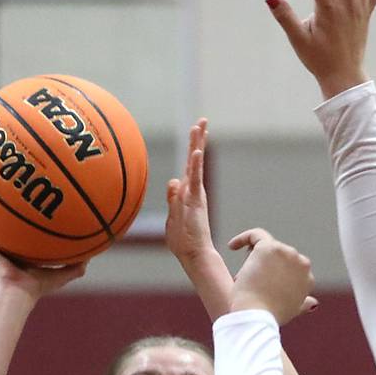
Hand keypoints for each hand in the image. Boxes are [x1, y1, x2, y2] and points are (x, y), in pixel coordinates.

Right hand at [0, 212, 85, 302]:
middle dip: (7, 214)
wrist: (18, 293)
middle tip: (10, 194)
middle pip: (8, 228)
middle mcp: (10, 250)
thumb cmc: (38, 287)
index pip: (26, 236)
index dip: (29, 224)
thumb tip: (91, 256)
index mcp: (25, 254)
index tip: (34, 207)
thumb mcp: (62, 275)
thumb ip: (76, 267)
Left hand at [165, 119, 212, 264]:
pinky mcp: (196, 200)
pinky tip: (196, 151)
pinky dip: (195, 165)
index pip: (189, 167)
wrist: (194, 254)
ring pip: (196, 164)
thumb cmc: (184, 241)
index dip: (192, 150)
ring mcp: (195, 194)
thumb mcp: (173, 217)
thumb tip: (172, 182)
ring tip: (201, 126)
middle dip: (198, 139)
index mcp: (187, 193)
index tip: (196, 133)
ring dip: (198, 144)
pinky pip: (195, 179)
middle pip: (195, 160)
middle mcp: (193, 190)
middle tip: (203, 121)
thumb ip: (173, 200)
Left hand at [228, 229, 315, 325]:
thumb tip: (313, 303)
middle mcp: (301, 262)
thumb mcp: (291, 311)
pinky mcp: (269, 247)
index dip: (274, 274)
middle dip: (264, 265)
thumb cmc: (270, 317)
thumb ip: (303, 304)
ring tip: (242, 276)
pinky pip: (256, 235)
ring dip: (254, 258)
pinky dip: (243, 238)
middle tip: (250, 280)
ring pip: (267, 246)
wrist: (258, 316)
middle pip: (279, 255)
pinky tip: (231, 246)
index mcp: (308, 278)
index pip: (290, 267)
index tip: (260, 284)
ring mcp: (286, 253)